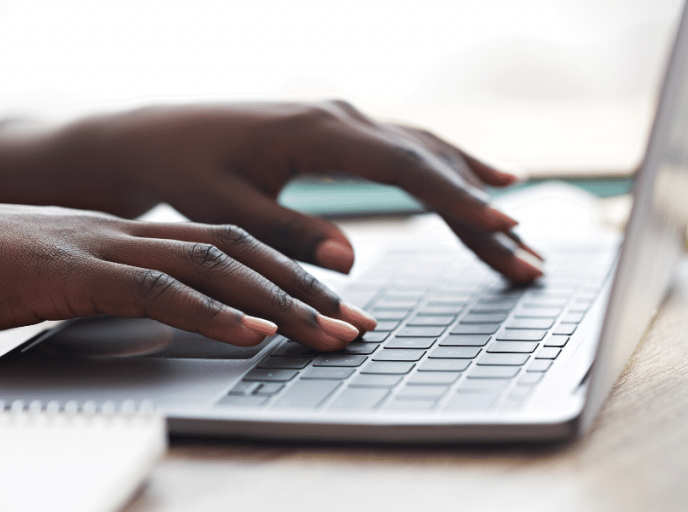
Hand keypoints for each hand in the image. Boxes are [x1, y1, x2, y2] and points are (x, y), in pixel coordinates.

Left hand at [0, 101, 542, 281]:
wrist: (157, 135)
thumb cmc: (185, 171)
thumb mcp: (226, 210)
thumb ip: (287, 233)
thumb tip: (351, 259)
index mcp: (318, 132)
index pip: (406, 168)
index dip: (459, 200)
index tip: (505, 228)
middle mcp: (342, 116)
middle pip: (432, 163)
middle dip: (482, 213)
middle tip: (529, 260)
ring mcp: (346, 118)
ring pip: (428, 154)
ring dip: (475, 193)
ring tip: (521, 236)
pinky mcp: (342, 130)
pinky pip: (410, 150)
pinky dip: (451, 170)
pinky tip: (482, 181)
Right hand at [0, 203, 375, 360]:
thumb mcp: (60, 278)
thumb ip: (112, 289)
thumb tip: (161, 314)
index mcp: (129, 233)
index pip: (227, 247)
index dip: (286, 275)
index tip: (333, 308)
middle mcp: (127, 233)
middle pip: (239, 253)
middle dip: (306, 291)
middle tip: (360, 326)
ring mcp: (101, 248)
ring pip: (212, 267)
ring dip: (278, 302)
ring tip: (329, 333)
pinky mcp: (69, 274)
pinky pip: (152, 292)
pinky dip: (208, 313)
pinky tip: (249, 332)